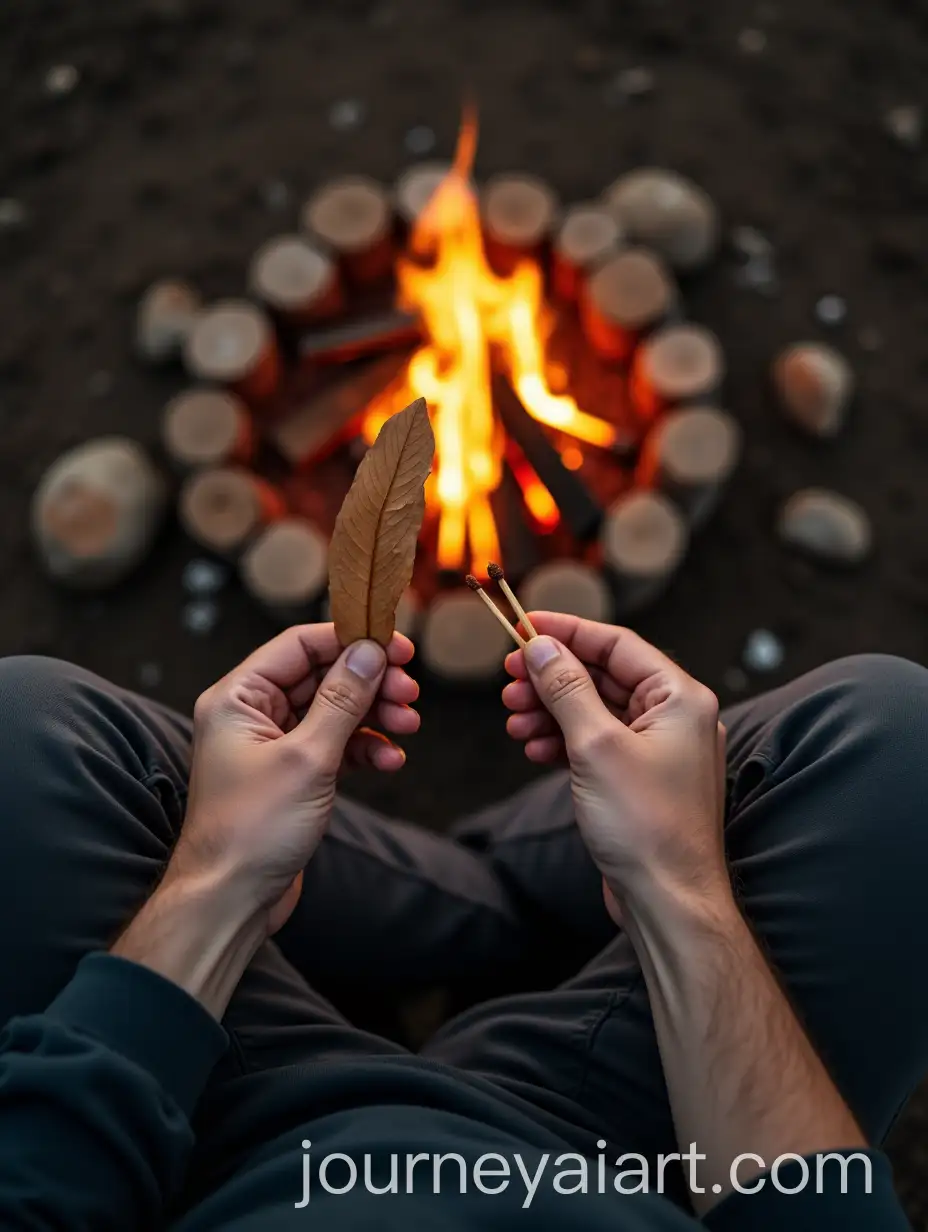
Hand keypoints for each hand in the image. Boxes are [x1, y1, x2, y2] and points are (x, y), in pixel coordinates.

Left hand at [173, 624, 418, 933]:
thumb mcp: (307, 758)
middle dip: (370, 682)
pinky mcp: (291, 775)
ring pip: (334, 710)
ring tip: (408, 726)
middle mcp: (252, 714)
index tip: (398, 647)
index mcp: (238, 697)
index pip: (300, 646)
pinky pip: (335, 745)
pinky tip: (390, 760)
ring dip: (374, 714)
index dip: (351, 640)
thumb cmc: (251, 831)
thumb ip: (342, 699)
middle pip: (322, 675)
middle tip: (409, 693)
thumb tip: (370, 652)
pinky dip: (364, 748)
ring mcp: (272, 745)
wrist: (230, 901)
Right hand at [502, 612, 725, 916]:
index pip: (618, 644)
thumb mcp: (595, 746)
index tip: (524, 625)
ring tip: (514, 720)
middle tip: (508, 681)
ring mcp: (658, 750)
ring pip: (595, 711)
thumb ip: (566, 688)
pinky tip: (534, 747)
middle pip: (603, 676)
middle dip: (552, 677)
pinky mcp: (640, 780)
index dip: (568, 631)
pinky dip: (563, 741)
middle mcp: (675, 717)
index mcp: (680, 698)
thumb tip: (541, 646)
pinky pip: (597, 743)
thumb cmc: (646, 826)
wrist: (668, 902)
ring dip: (551, 710)